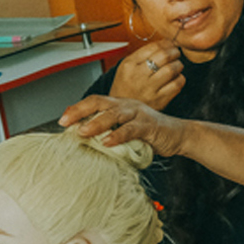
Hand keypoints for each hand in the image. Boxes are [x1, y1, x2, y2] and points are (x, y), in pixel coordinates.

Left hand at [59, 95, 189, 155]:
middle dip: (80, 110)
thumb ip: (109, 131)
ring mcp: (139, 114)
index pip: (95, 101)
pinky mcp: (150, 125)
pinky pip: (132, 129)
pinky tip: (108, 142)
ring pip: (114, 114)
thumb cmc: (152, 134)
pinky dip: (118, 136)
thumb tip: (85, 138)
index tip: (62, 120)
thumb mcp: (127, 130)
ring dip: (96, 123)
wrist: (181, 135)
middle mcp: (128, 105)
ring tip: (82, 131)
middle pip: (100, 102)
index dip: (77, 108)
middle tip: (65, 121)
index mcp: (120, 105)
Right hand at [109, 40, 184, 109]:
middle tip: (176, 54)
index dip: (166, 44)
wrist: (122, 110)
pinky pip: (177, 85)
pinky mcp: (160, 100)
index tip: (171, 44)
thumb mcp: (127, 67)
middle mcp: (138, 76)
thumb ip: (145, 54)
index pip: (153, 47)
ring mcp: (149, 89)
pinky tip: (176, 78)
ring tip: (176, 66)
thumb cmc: (127, 86)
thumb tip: (167, 42)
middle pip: (164, 56)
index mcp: (129, 65)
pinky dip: (180, 79)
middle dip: (174, 52)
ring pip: (172, 69)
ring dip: (178, 65)